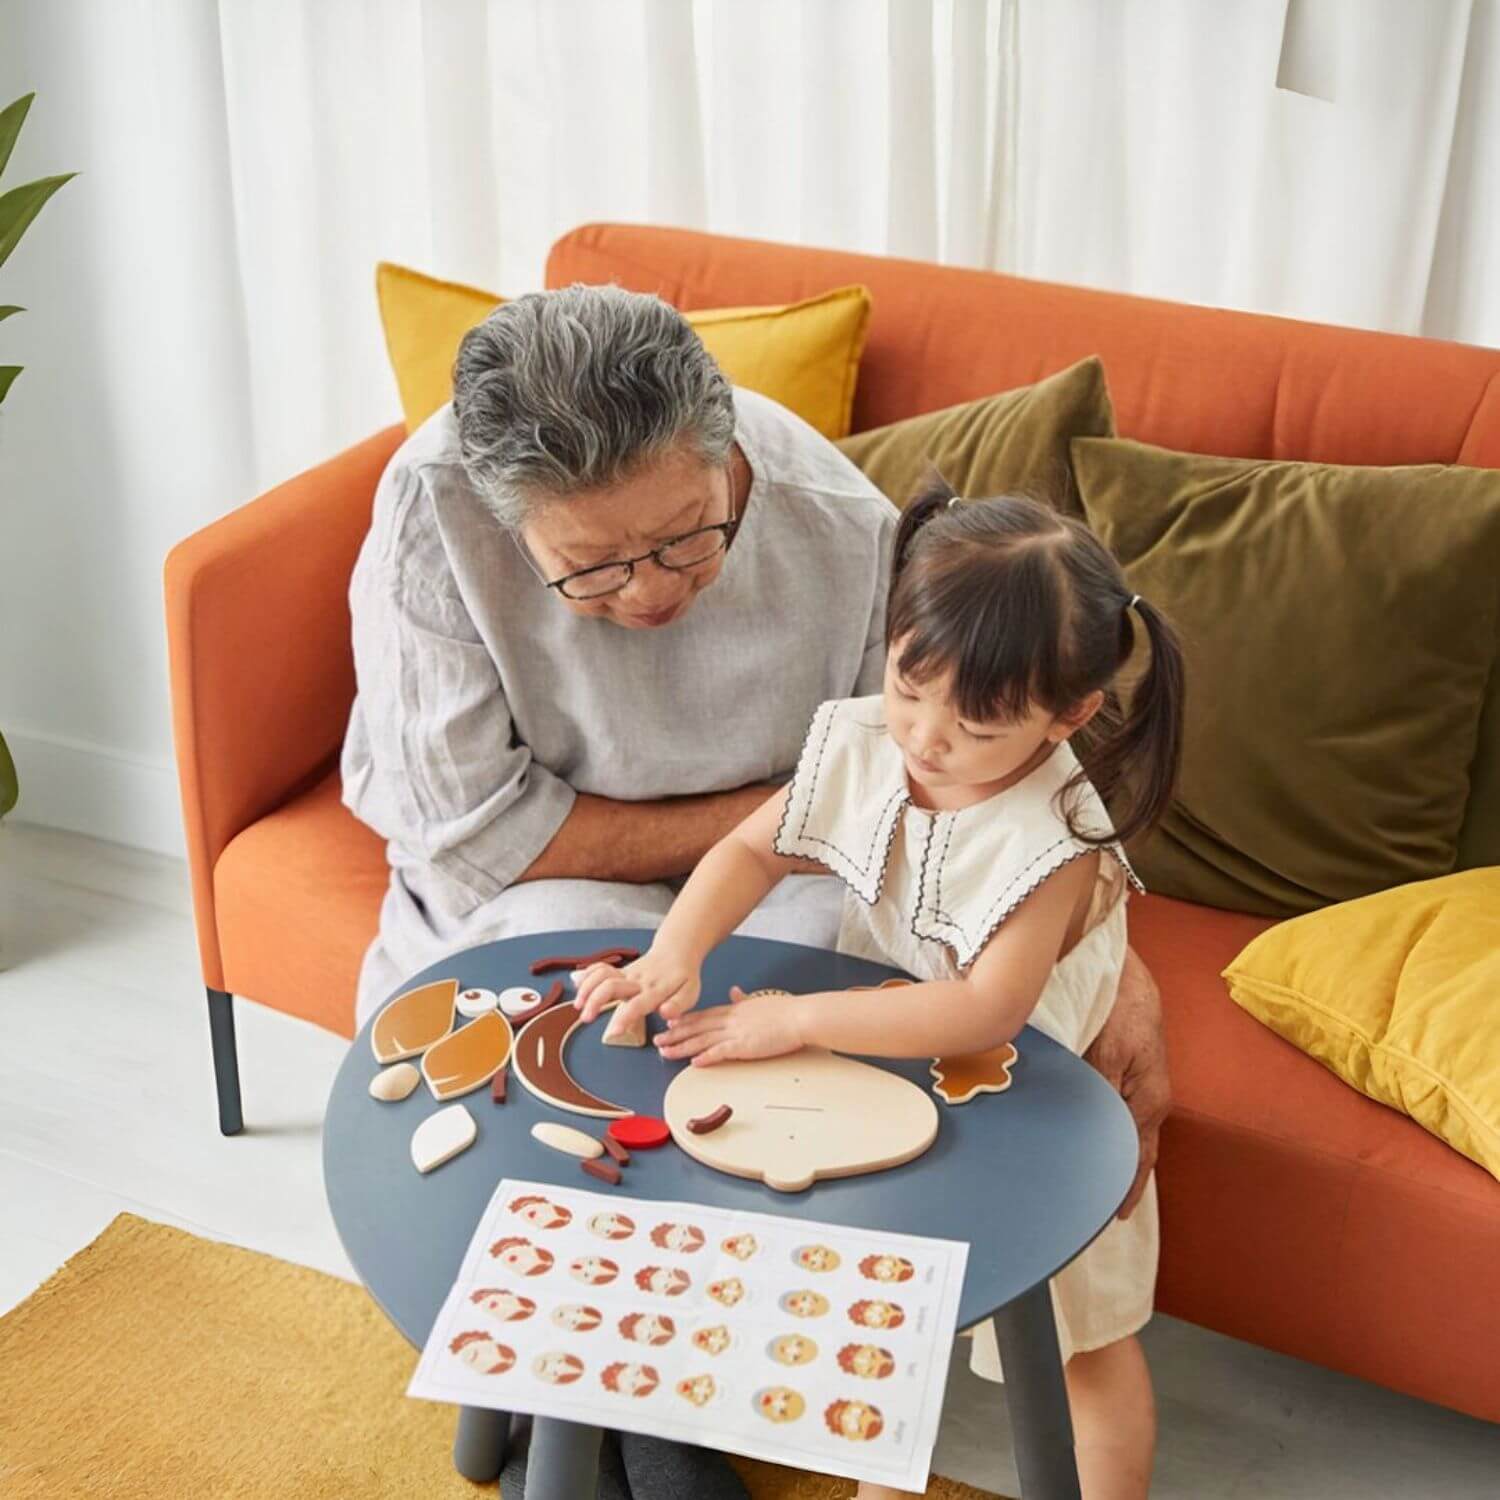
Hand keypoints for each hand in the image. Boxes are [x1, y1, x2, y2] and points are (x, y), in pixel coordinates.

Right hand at [573, 943, 701, 1030]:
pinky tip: (577, 984)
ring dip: (587, 989)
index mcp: (654, 990)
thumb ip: (678, 1005)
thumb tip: (665, 1013)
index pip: (636, 1004)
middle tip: (586, 1018)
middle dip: (595, 1001)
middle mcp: (637, 980)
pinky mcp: (620, 970)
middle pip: (610, 985)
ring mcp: (626, 973)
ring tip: (579, 1006)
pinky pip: (600, 968)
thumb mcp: (690, 992)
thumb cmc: (683, 976)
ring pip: (601, 975)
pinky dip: (586, 975)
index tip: (613, 1032)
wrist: (677, 951)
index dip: (624, 1017)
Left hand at [653, 985, 806, 1065]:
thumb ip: (744, 999)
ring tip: (666, 1053)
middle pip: (697, 1027)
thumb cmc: (786, 1011)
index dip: (684, 1021)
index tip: (669, 1024)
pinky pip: (721, 1052)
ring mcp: (737, 1032)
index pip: (704, 1015)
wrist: (800, 1015)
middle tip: (657, 1040)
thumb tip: (735, 992)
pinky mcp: (745, 1046)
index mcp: (735, 1010)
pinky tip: (694, 1063)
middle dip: (675, 1034)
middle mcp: (731, 1020)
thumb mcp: (760, 1000)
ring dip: (682, 1047)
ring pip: (702, 1040)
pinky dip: (706, 1057)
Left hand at [1084, 945, 1170, 1219]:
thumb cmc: (1120, 1003)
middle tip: (1088, 1209)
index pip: (1137, 1158)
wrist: (1120, 963)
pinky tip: (1079, 1135)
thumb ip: (1099, 1091)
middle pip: (1131, 1150)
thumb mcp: (1108, 1050)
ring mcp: (1135, 1084)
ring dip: (1103, 1152)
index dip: (1124, 1188)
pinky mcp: (1122, 1069)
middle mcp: (1145, 1098)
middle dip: (1113, 1179)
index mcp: (1148, 1100)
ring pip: (1119, 1130)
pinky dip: (1098, 1126)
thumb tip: (1090, 1130)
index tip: (1111, 1218)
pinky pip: (1112, 1110)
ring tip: (1080, 1182)